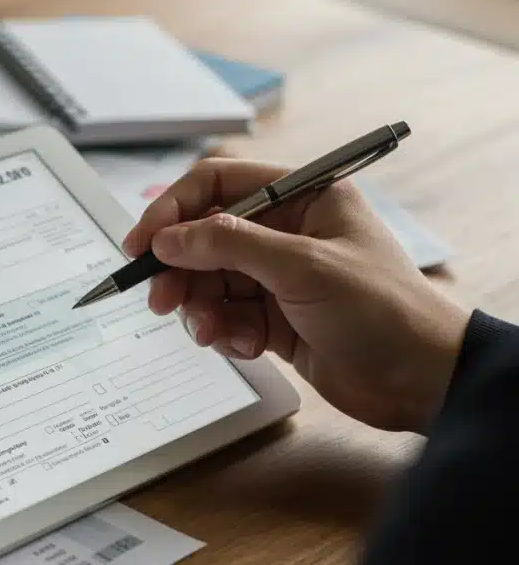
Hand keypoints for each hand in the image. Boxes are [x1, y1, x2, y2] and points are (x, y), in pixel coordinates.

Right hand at [122, 158, 469, 432]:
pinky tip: (243, 345)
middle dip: (180, 269)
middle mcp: (287, 231)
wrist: (421, 380)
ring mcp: (280, 276)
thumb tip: (168, 238)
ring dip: (199, 307)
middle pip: (205, 237)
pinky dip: (224, 332)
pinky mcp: (276, 318)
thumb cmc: (384, 311)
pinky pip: (227, 316)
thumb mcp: (302, 267)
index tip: (142, 243)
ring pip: (210, 281)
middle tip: (160, 298)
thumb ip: (229, 245)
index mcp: (303, 196)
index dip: (174, 209)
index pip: (218, 184)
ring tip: (209, 331)